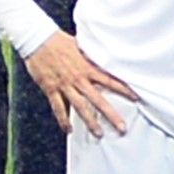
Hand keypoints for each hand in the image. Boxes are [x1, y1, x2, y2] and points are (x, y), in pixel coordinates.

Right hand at [26, 32, 141, 139]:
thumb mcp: (80, 45)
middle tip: (122, 128)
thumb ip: (91, 55)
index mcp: (87, 67)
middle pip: (98, 100)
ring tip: (99, 134)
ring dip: (90, 122)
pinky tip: (68, 130)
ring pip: (80, 107)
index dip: (124, 90)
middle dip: (111, 115)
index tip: (136, 98)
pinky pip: (58, 107)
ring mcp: (64, 85)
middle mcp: (78, 78)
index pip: (110, 80)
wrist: (37, 39)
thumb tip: (105, 57)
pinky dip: (63, 120)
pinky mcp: (51, 89)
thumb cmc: (58, 40)